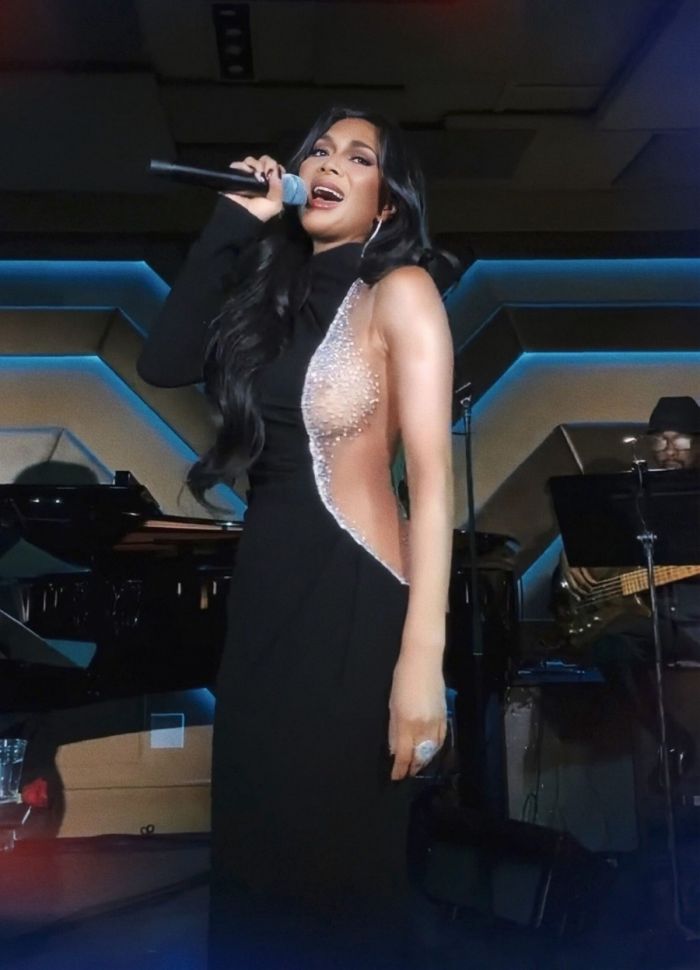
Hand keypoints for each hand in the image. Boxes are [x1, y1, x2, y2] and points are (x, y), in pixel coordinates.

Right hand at [223, 154, 286, 221]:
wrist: (241, 215)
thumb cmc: (258, 212)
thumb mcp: (275, 204)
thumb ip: (279, 188)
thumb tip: (277, 170)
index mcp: (269, 185)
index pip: (275, 168)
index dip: (276, 167)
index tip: (276, 170)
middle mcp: (258, 178)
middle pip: (263, 161)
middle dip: (266, 163)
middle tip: (264, 172)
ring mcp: (246, 176)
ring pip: (251, 160)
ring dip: (254, 165)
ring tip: (254, 175)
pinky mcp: (234, 175)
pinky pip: (237, 164)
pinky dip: (241, 167)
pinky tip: (245, 175)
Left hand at [388, 657, 446, 780]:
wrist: (424, 660)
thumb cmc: (402, 678)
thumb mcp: (392, 704)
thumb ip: (394, 729)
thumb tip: (394, 749)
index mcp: (407, 722)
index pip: (403, 754)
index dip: (399, 768)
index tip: (395, 776)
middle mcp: (423, 726)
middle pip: (419, 756)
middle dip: (413, 767)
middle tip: (406, 773)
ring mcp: (436, 722)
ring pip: (432, 750)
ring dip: (425, 760)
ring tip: (417, 766)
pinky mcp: (445, 716)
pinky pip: (442, 739)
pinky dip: (436, 749)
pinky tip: (430, 752)